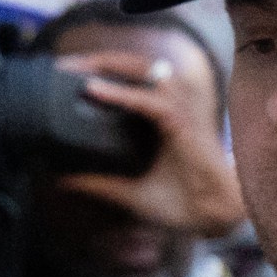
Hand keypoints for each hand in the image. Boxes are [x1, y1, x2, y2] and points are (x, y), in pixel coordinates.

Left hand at [57, 49, 245, 237]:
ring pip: (142, 70)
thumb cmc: (183, 203)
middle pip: (133, 65)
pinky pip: (148, 100)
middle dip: (97, 60)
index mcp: (162, 115)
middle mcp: (173, 104)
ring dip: (108, 65)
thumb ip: (98, 183)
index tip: (64, 74)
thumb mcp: (128, 192)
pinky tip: (93, 90)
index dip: (100, 70)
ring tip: (76, 70)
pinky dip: (121, 93)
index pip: (130, 78)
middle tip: (62, 67)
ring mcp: (180, 109)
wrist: (214, 217)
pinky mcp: (183, 122)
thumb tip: (62, 182)